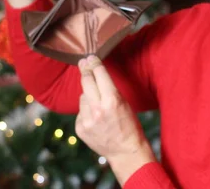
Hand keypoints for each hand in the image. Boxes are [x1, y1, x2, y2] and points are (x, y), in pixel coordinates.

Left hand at [76, 56, 155, 183]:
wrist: (126, 151)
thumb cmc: (129, 125)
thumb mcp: (124, 103)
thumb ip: (108, 90)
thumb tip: (94, 75)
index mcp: (112, 100)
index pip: (99, 74)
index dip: (94, 63)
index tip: (90, 57)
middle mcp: (97, 109)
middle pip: (86, 81)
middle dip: (85, 70)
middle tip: (83, 62)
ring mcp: (87, 120)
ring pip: (82, 97)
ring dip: (88, 96)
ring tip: (99, 105)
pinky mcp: (80, 128)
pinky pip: (80, 112)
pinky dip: (86, 111)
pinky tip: (96, 119)